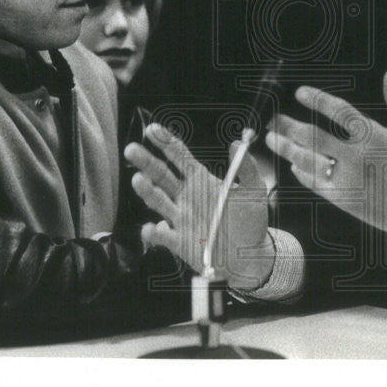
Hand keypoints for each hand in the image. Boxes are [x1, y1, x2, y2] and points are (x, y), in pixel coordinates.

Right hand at [124, 124, 273, 290]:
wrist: (249, 257)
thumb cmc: (251, 221)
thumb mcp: (254, 192)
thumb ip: (247, 168)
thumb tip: (236, 143)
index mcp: (201, 181)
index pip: (179, 157)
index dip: (165, 142)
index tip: (151, 129)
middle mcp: (186, 196)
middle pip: (161, 175)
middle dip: (146, 161)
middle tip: (131, 149)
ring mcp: (180, 218)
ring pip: (157, 201)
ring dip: (146, 190)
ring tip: (138, 179)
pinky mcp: (178, 242)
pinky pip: (161, 236)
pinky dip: (154, 232)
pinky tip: (153, 228)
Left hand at [265, 70, 386, 248]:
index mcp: (375, 136)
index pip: (339, 111)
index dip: (317, 100)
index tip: (300, 92)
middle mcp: (357, 158)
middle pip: (314, 137)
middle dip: (289, 126)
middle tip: (274, 119)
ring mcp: (348, 180)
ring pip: (308, 161)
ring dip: (287, 148)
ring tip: (272, 139)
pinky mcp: (345, 200)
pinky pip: (316, 184)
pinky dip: (302, 173)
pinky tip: (294, 164)